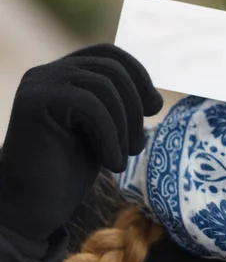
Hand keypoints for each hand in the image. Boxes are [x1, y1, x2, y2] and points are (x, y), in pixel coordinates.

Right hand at [0, 43, 162, 241]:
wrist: (33, 206)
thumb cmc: (70, 169)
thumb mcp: (105, 129)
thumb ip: (121, 105)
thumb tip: (156, 98)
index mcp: (65, 73)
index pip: (111, 54)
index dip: (139, 75)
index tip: (154, 108)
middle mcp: (48, 71)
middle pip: (112, 69)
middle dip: (135, 106)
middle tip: (137, 146)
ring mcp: (39, 83)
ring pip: (105, 86)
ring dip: (125, 125)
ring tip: (124, 156)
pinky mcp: (34, 100)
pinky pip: (91, 105)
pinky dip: (111, 136)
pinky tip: (113, 164)